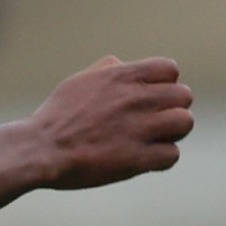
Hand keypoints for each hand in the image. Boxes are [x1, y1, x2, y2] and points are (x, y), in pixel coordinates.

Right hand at [25, 56, 194, 191]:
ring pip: (184, 123)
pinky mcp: (137, 158)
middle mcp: (136, 98)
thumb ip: (108, 70)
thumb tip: (122, 65)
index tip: (152, 98)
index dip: (165, 84)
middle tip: (154, 122)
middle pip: (184, 96)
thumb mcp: (81, 80)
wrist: (41, 148)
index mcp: (123, 76)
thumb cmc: (57, 116)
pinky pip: (172, 155)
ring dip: (172, 133)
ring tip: (154, 140)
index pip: (170, 70)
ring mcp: (139, 128)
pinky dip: (162, 158)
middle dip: (172, 109)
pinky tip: (145, 160)